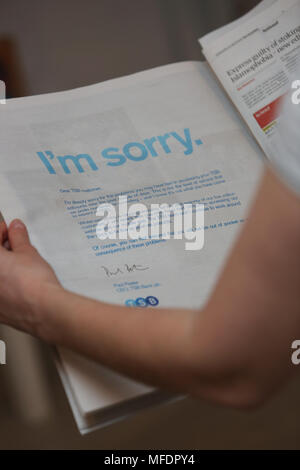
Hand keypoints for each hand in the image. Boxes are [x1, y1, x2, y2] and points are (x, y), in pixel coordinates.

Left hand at [0, 218, 60, 336]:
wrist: (43, 309)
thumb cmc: (33, 282)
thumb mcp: (28, 252)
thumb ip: (18, 238)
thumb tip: (15, 229)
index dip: (3, 231)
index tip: (11, 231)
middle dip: (3, 250)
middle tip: (17, 246)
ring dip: (4, 268)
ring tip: (20, 265)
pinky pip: (1, 292)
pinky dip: (5, 285)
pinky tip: (18, 282)